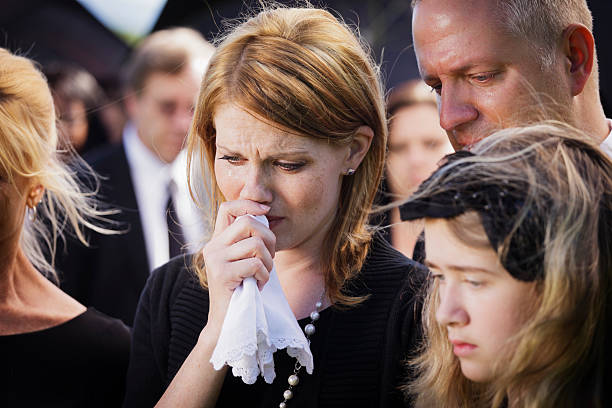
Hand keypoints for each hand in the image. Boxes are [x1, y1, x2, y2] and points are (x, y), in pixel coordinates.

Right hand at [202, 200, 275, 333]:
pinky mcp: (222, 274)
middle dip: (269, 237)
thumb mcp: (244, 261)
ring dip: (268, 262)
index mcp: (218, 240)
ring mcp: (215, 259)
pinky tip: (258, 286)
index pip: (228, 207)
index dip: (248, 204)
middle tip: (270, 257)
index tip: (266, 210)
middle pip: (247, 222)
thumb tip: (265, 217)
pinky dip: (264, 276)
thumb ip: (250, 240)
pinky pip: (256, 264)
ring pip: (256, 244)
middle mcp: (213, 246)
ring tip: (263, 275)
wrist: (226, 322)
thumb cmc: (242, 290)